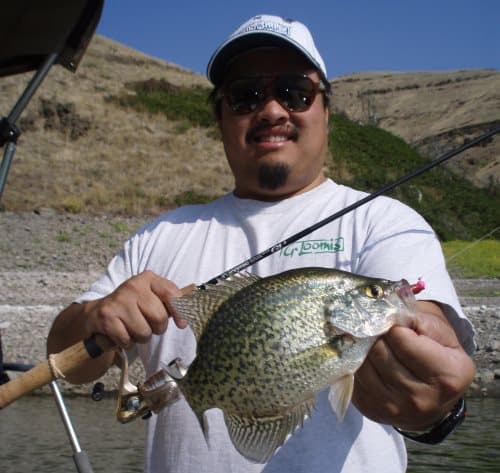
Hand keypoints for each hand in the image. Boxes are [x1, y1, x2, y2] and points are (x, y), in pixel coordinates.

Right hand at [83, 270, 187, 348]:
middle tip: (147, 324)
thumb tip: (193, 309)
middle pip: (159, 318)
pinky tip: (121, 332)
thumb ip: (171, 301)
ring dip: (140, 337)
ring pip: (144, 332)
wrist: (99, 313)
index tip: (182, 325)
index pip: (171, 294)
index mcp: (149, 278)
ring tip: (132, 328)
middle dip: (156, 328)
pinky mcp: (107, 316)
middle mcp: (134, 285)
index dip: (180, 312)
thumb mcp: (152, 297)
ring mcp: (119, 300)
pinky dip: (126, 342)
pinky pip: (127, 340)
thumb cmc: (134, 307)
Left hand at [352, 301, 474, 430]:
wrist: (432, 397)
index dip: (393, 325)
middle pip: (379, 352)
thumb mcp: (440, 334)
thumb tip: (386, 312)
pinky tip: (365, 357)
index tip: (394, 322)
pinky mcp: (371, 410)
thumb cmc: (437, 356)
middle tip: (377, 328)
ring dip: (361, 348)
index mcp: (446, 376)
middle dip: (375, 334)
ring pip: (362, 364)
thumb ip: (417, 319)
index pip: (402, 340)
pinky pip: (353, 377)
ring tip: (370, 341)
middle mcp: (421, 398)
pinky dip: (354, 363)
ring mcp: (394, 409)